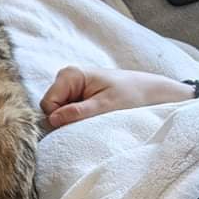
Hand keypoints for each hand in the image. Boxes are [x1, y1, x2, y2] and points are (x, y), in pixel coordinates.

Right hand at [40, 66, 194, 127]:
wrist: (151, 93)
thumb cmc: (132, 95)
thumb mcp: (105, 106)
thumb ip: (78, 112)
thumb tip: (52, 120)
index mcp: (70, 75)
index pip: (48, 104)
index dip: (59, 118)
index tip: (80, 123)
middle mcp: (66, 77)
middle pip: (51, 107)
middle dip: (66, 118)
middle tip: (90, 121)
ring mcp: (71, 86)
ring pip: (59, 110)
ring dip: (73, 118)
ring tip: (95, 117)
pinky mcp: (78, 94)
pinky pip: (68, 110)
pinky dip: (78, 117)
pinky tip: (94, 116)